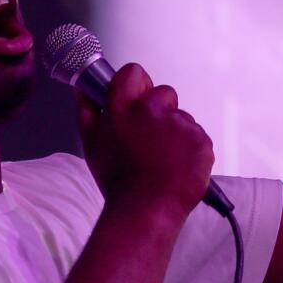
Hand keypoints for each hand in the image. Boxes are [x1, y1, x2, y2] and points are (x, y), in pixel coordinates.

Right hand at [75, 63, 214, 217]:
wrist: (147, 210)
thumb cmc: (119, 182)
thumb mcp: (92, 145)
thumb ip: (87, 111)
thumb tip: (82, 89)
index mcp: (123, 108)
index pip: (134, 73)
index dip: (136, 85)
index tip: (136, 99)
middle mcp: (153, 110)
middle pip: (163, 92)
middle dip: (159, 110)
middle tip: (150, 139)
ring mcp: (180, 124)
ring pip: (181, 117)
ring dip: (175, 132)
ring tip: (164, 159)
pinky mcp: (200, 139)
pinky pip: (197, 136)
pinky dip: (190, 148)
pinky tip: (177, 165)